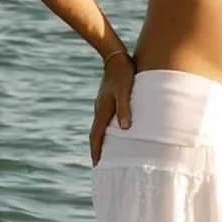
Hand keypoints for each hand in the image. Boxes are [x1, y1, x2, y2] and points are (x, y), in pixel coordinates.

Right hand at [89, 43, 134, 165]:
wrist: (116, 56)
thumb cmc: (123, 73)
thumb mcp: (125, 91)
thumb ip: (125, 109)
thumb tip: (124, 128)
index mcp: (102, 110)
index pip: (96, 136)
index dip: (97, 151)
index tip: (97, 165)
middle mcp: (100, 109)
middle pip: (96, 134)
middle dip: (97, 149)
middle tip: (99, 164)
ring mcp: (102, 104)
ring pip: (100, 127)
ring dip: (102, 140)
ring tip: (107, 152)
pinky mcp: (107, 100)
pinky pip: (105, 120)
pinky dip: (106, 130)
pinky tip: (114, 132)